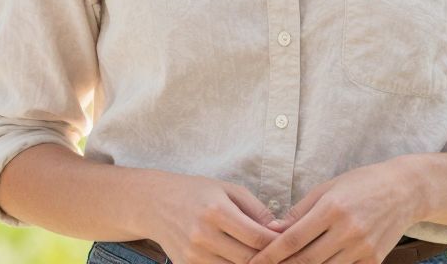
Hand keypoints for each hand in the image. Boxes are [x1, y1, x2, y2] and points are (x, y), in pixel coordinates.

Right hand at [144, 172, 280, 263]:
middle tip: (286, 257)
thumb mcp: (228, 190)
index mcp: (216, 211)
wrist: (155, 203)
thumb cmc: (197, 192)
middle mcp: (203, 236)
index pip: (257, 238)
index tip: (291, 244)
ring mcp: (193, 256)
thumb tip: (280, 231)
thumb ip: (256, 210)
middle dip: (270, 260)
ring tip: (264, 259)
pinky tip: (242, 261)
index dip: (278, 245)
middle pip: (249, 260)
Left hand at [247, 161, 415, 263]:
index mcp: (332, 208)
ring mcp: (363, 248)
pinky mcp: (374, 261)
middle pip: (306, 260)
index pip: (293, 239)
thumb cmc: (361, 184)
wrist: (405, 190)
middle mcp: (348, 231)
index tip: (254, 262)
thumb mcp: (328, 188)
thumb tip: (273, 230)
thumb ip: (301, 211)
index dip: (270, 254)